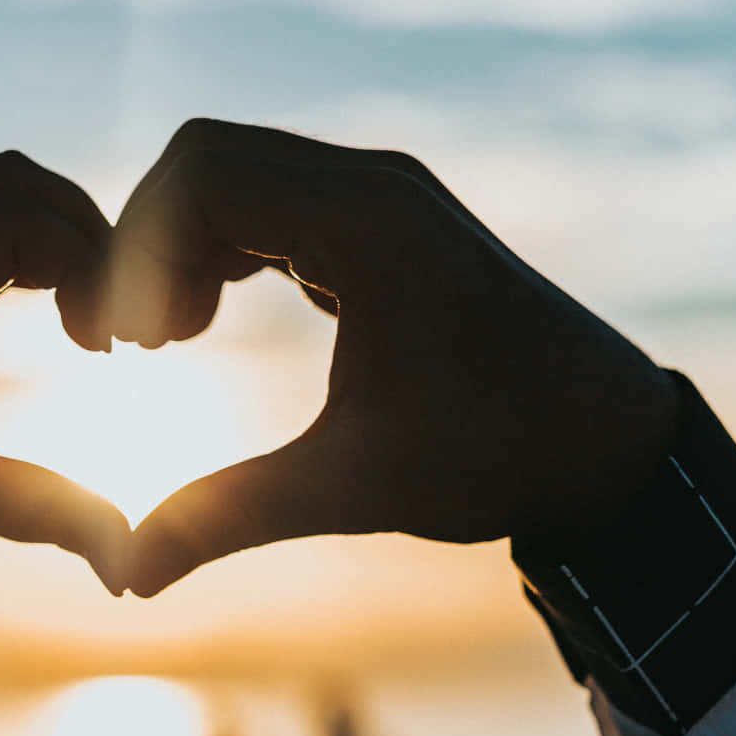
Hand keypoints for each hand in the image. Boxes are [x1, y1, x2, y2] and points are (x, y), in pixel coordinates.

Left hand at [0, 152, 130, 687]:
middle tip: (116, 321)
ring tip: (89, 317)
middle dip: (85, 236)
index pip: (19, 222)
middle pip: (12, 183)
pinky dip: (21, 244)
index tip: (109, 349)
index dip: (89, 268)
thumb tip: (131, 565)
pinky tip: (47, 316)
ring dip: (55, 234)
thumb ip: (46, 514)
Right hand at [107, 120, 679, 595]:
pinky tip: (210, 324)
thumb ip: (228, 517)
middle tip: (140, 345)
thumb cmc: (496, 456)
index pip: (202, 175)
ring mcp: (385, 197)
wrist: (608, 442)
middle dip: (150, 244)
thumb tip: (127, 576)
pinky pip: (275, 200)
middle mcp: (376, 186)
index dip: (139, 253)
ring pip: (238, 174)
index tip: (132, 347)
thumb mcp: (353, 487)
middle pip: (207, 159)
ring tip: (171, 341)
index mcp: (368, 225)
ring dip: (185, 246)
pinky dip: (225, 248)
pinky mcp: (387, 223)